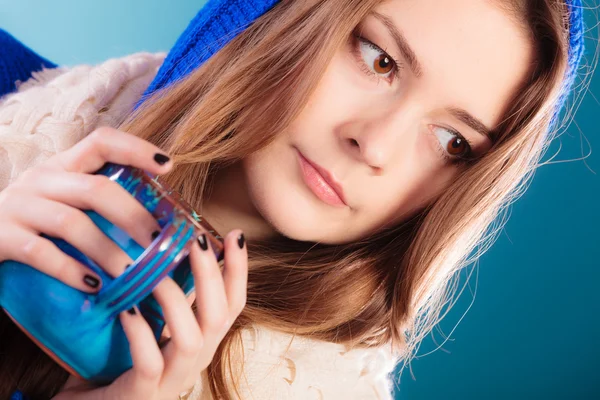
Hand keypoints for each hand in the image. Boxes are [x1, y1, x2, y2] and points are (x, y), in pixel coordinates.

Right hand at [0, 126, 174, 288]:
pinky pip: (40, 253)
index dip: (136, 149)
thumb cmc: (33, 223)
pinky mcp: (0, 236)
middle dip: (133, 216)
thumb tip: (156, 229)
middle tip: (158, 241)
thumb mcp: (64, 202)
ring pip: (72, 224)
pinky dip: (70, 270)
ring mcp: (17, 206)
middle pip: (96, 189)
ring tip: (131, 272)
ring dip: (107, 251)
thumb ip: (98, 205)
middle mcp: (40, 179)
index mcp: (62, 166)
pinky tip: (93, 285)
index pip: (101, 141)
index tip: (167, 165)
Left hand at [53, 229, 247, 399]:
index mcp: (203, 339)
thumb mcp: (153, 320)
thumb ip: (169, 294)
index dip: (239, 270)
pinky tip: (126, 310)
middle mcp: (195, 359)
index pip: (234, 303)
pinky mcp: (142, 394)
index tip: (235, 235)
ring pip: (190, 339)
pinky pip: (149, 363)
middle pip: (220, 316)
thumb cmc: (119, 357)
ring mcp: (171, 379)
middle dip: (211, 274)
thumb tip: (172, 244)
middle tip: (197, 239)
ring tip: (155, 274)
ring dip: (175, 301)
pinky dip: (140, 333)